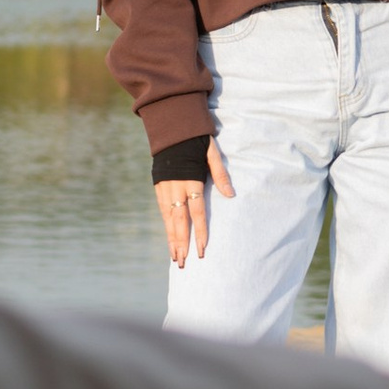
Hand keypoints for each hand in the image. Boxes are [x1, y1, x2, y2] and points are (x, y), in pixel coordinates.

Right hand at [156, 140, 233, 267]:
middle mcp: (175, 186)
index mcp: (190, 178)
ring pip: (168, 218)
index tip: (202, 249)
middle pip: (179, 220)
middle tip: (183, 262)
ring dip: (171, 239)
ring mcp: (164, 187)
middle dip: (181, 242)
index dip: (200, 231)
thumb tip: (231, 195)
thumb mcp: (211, 152)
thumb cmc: (195, 138)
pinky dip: (166, 225)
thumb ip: (220, 174)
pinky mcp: (158, 185)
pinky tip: (169, 238)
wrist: (171, 125)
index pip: (197, 211)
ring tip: (175, 257)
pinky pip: (162, 210)